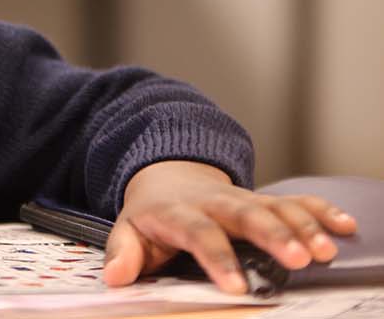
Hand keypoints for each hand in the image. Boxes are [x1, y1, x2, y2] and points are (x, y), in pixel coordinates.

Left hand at [103, 160, 358, 294]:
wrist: (166, 174)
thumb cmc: (153, 213)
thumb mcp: (129, 229)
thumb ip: (123, 252)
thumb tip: (115, 277)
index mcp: (179, 212)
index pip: (198, 232)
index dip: (217, 257)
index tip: (236, 286)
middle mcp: (215, 202)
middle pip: (245, 214)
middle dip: (273, 235)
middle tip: (299, 260)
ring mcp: (243, 198)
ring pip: (275, 206)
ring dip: (303, 226)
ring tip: (325, 251)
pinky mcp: (264, 199)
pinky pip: (295, 200)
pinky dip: (321, 210)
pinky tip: (344, 226)